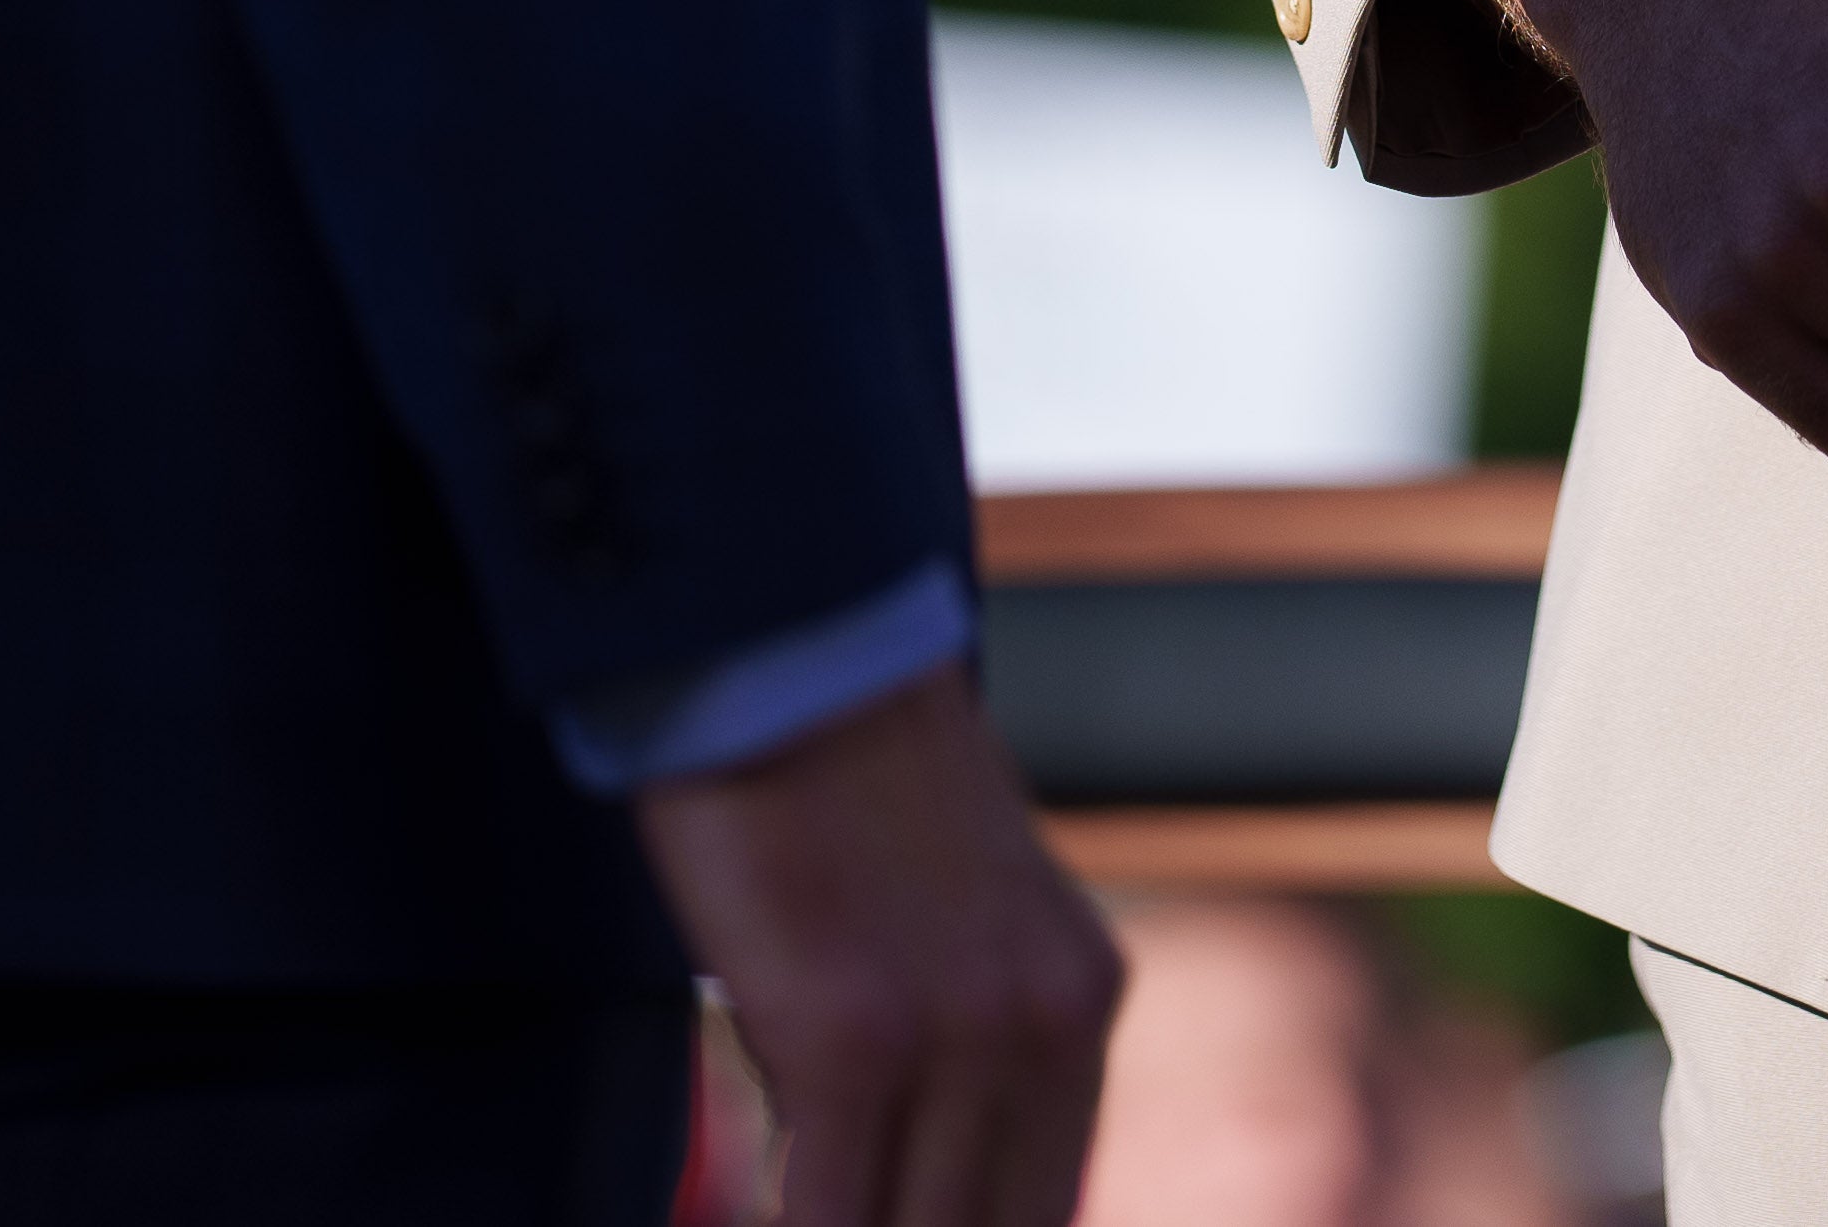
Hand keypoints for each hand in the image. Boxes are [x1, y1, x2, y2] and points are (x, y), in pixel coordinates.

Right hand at [626, 663, 1120, 1226]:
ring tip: (809, 1211)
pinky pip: (829, 1217)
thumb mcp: (961, 919)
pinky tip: (746, 1210)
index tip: (909, 1222)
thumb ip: (971, 1046)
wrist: (790, 657)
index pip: (1044, 1210)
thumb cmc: (843, 791)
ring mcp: (960, 1035)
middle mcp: (1047, 1023)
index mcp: (1080, 997)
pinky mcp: (854, 1037)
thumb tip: (896, 1185)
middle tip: (848, 1213)